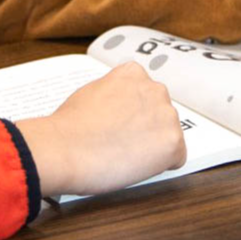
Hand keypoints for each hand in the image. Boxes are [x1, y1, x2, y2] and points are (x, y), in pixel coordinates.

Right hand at [15, 62, 185, 196]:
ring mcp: (166, 115)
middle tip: (121, 143)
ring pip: (169, 135)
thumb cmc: (69, 126)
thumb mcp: (91, 92)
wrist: (64, 149)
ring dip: (153, 146)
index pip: (145, 95)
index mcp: (134, 73)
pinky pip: (176, 158)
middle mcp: (155, 89)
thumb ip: (115, 95)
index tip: (119, 125)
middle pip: (160, 114)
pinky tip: (135, 165)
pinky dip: (160, 166)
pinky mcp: (172, 142)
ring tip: (124, 155)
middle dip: (146, 129)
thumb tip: (121, 108)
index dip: (132, 115)